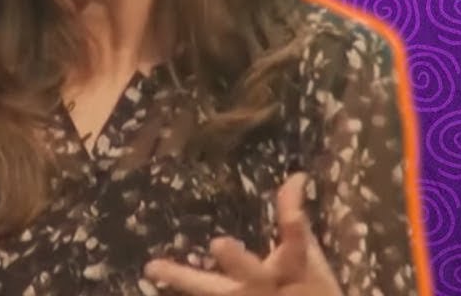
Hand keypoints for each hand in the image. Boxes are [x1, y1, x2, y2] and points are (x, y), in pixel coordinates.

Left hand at [143, 171, 342, 295]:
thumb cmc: (308, 289)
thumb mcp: (307, 258)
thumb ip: (296, 220)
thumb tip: (297, 176)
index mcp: (292, 268)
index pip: (296, 237)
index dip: (293, 213)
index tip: (295, 180)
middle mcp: (267, 286)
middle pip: (251, 274)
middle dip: (236, 259)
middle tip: (218, 242)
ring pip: (213, 291)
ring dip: (184, 279)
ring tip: (153, 267)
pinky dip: (179, 284)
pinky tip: (153, 275)